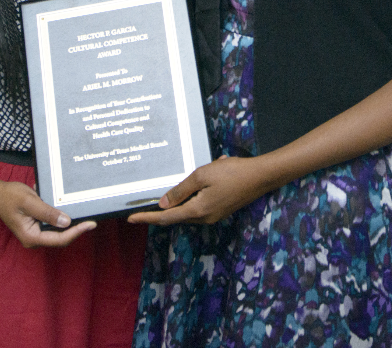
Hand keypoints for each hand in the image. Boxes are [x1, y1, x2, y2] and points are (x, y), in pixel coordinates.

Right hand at [0, 179, 95, 247]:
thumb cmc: (9, 196)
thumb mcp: (29, 202)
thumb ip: (47, 213)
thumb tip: (66, 222)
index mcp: (31, 237)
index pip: (60, 239)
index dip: (77, 232)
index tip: (91, 224)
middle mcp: (34, 238)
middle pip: (60, 237)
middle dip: (76, 228)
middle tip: (91, 217)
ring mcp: (35, 232)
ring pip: (58, 230)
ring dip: (68, 220)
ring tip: (82, 210)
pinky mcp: (36, 225)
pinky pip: (52, 222)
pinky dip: (60, 214)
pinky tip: (64, 203)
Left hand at [128, 155, 267, 225]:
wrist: (260, 177)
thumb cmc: (231, 173)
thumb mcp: (202, 176)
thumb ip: (181, 190)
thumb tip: (164, 204)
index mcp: (197, 211)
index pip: (166, 217)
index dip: (147, 217)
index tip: (131, 218)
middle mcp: (204, 218)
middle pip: (177, 215)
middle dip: (162, 209)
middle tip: (144, 203)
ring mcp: (213, 215)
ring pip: (188, 209)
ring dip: (182, 198)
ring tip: (186, 181)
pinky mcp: (220, 209)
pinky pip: (199, 204)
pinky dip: (195, 193)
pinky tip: (205, 175)